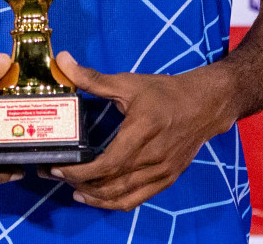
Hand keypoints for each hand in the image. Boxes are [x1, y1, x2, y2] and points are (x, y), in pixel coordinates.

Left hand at [49, 51, 234, 210]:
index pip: (107, 164)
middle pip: (111, 184)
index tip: (58, 169)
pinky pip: (136, 199)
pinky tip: (98, 198)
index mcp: (143, 131)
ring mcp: (162, 171)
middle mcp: (153, 157)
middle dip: (80, 184)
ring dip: (95, 198)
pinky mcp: (167, 179)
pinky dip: (114, 202)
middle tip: (58, 176)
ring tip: (73, 190)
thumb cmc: (165, 92)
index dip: (80, 172)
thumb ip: (92, 77)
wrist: (205, 104)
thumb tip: (62, 60)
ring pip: (122, 196)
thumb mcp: (128, 82)